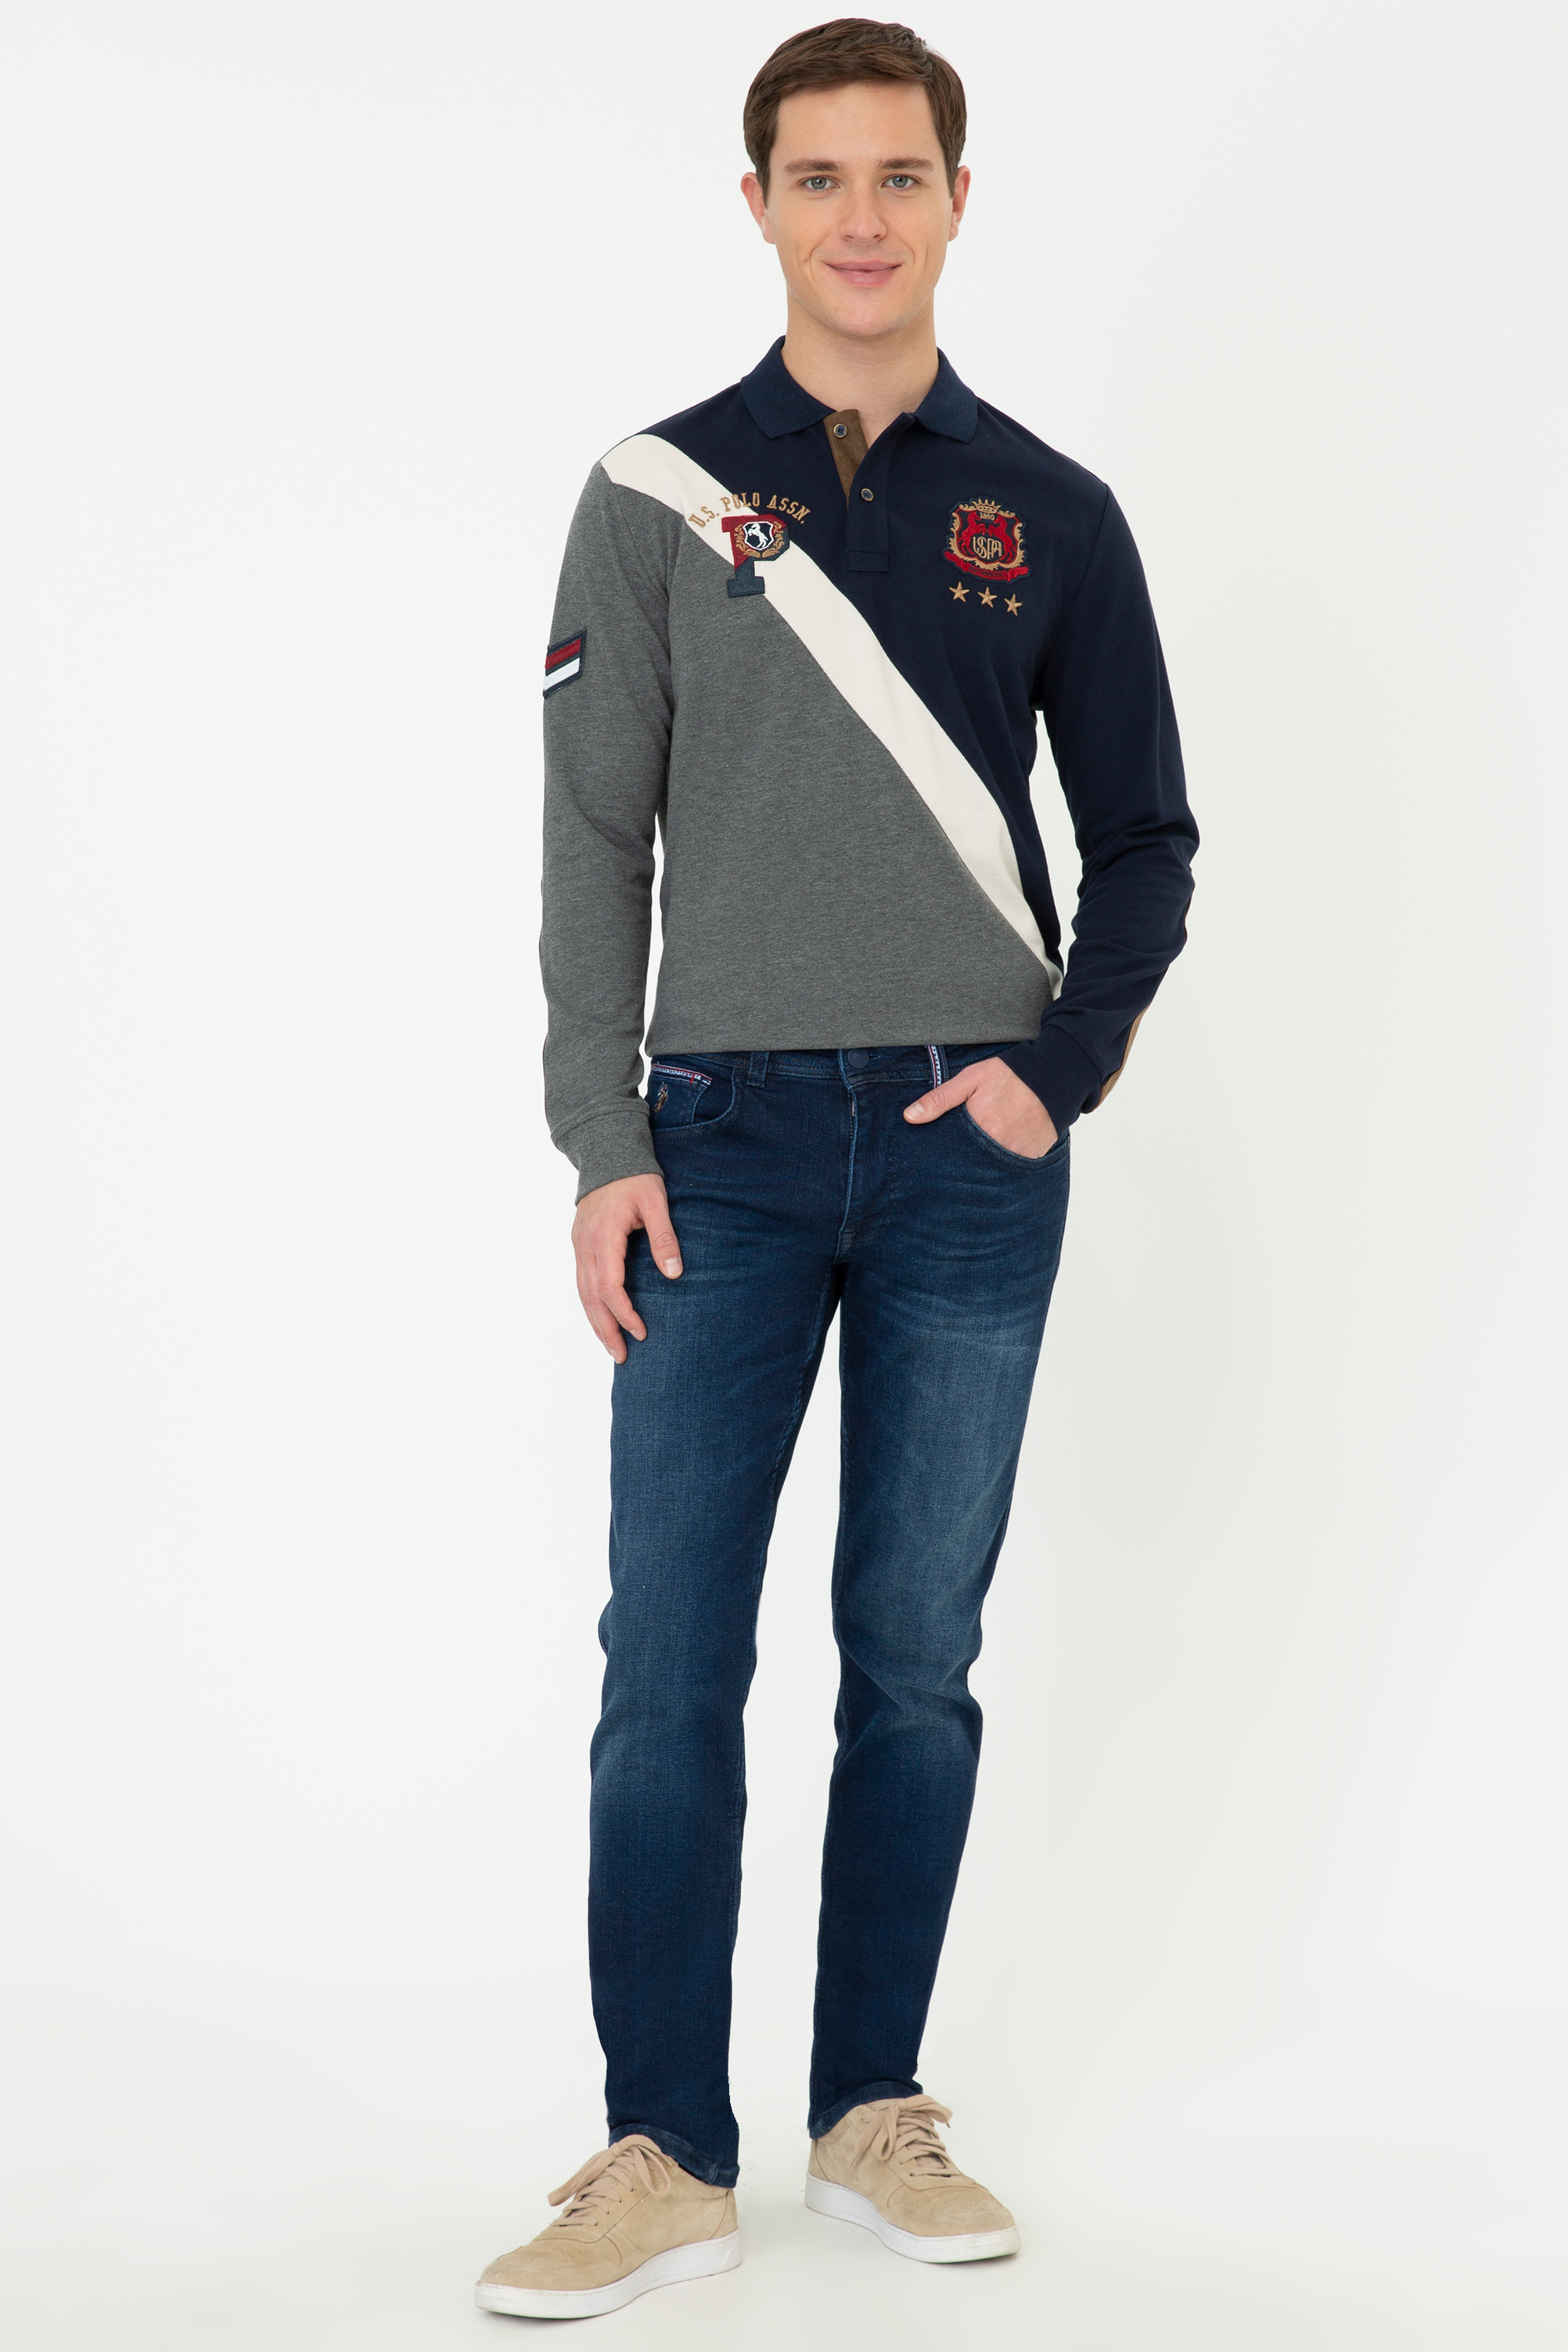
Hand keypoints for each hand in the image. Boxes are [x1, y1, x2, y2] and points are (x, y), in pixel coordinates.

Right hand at [571, 1174, 682, 1362]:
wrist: (608, 1151)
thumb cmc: (636, 1177)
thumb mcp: (656, 1202)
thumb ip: (664, 1238)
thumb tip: (674, 1275)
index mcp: (603, 1236)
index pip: (608, 1286)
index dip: (623, 1313)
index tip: (640, 1332)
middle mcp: (584, 1244)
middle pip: (589, 1297)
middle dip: (605, 1330)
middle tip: (621, 1357)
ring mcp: (578, 1244)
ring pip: (581, 1292)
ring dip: (594, 1322)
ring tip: (610, 1347)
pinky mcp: (579, 1243)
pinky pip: (580, 1282)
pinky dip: (589, 1305)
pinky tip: (600, 1319)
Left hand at [903, 1056, 1057, 1156]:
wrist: (1055, 1075)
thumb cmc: (1009, 1074)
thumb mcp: (971, 1078)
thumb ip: (939, 1099)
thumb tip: (909, 1117)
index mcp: (979, 1126)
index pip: (952, 1151)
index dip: (945, 1154)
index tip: (938, 1157)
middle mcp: (998, 1144)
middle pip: (971, 1163)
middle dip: (963, 1163)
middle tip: (961, 1156)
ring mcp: (1017, 1153)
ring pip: (991, 1169)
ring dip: (984, 1166)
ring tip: (979, 1156)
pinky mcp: (1033, 1157)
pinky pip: (1013, 1169)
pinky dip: (1005, 1165)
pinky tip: (1000, 1154)